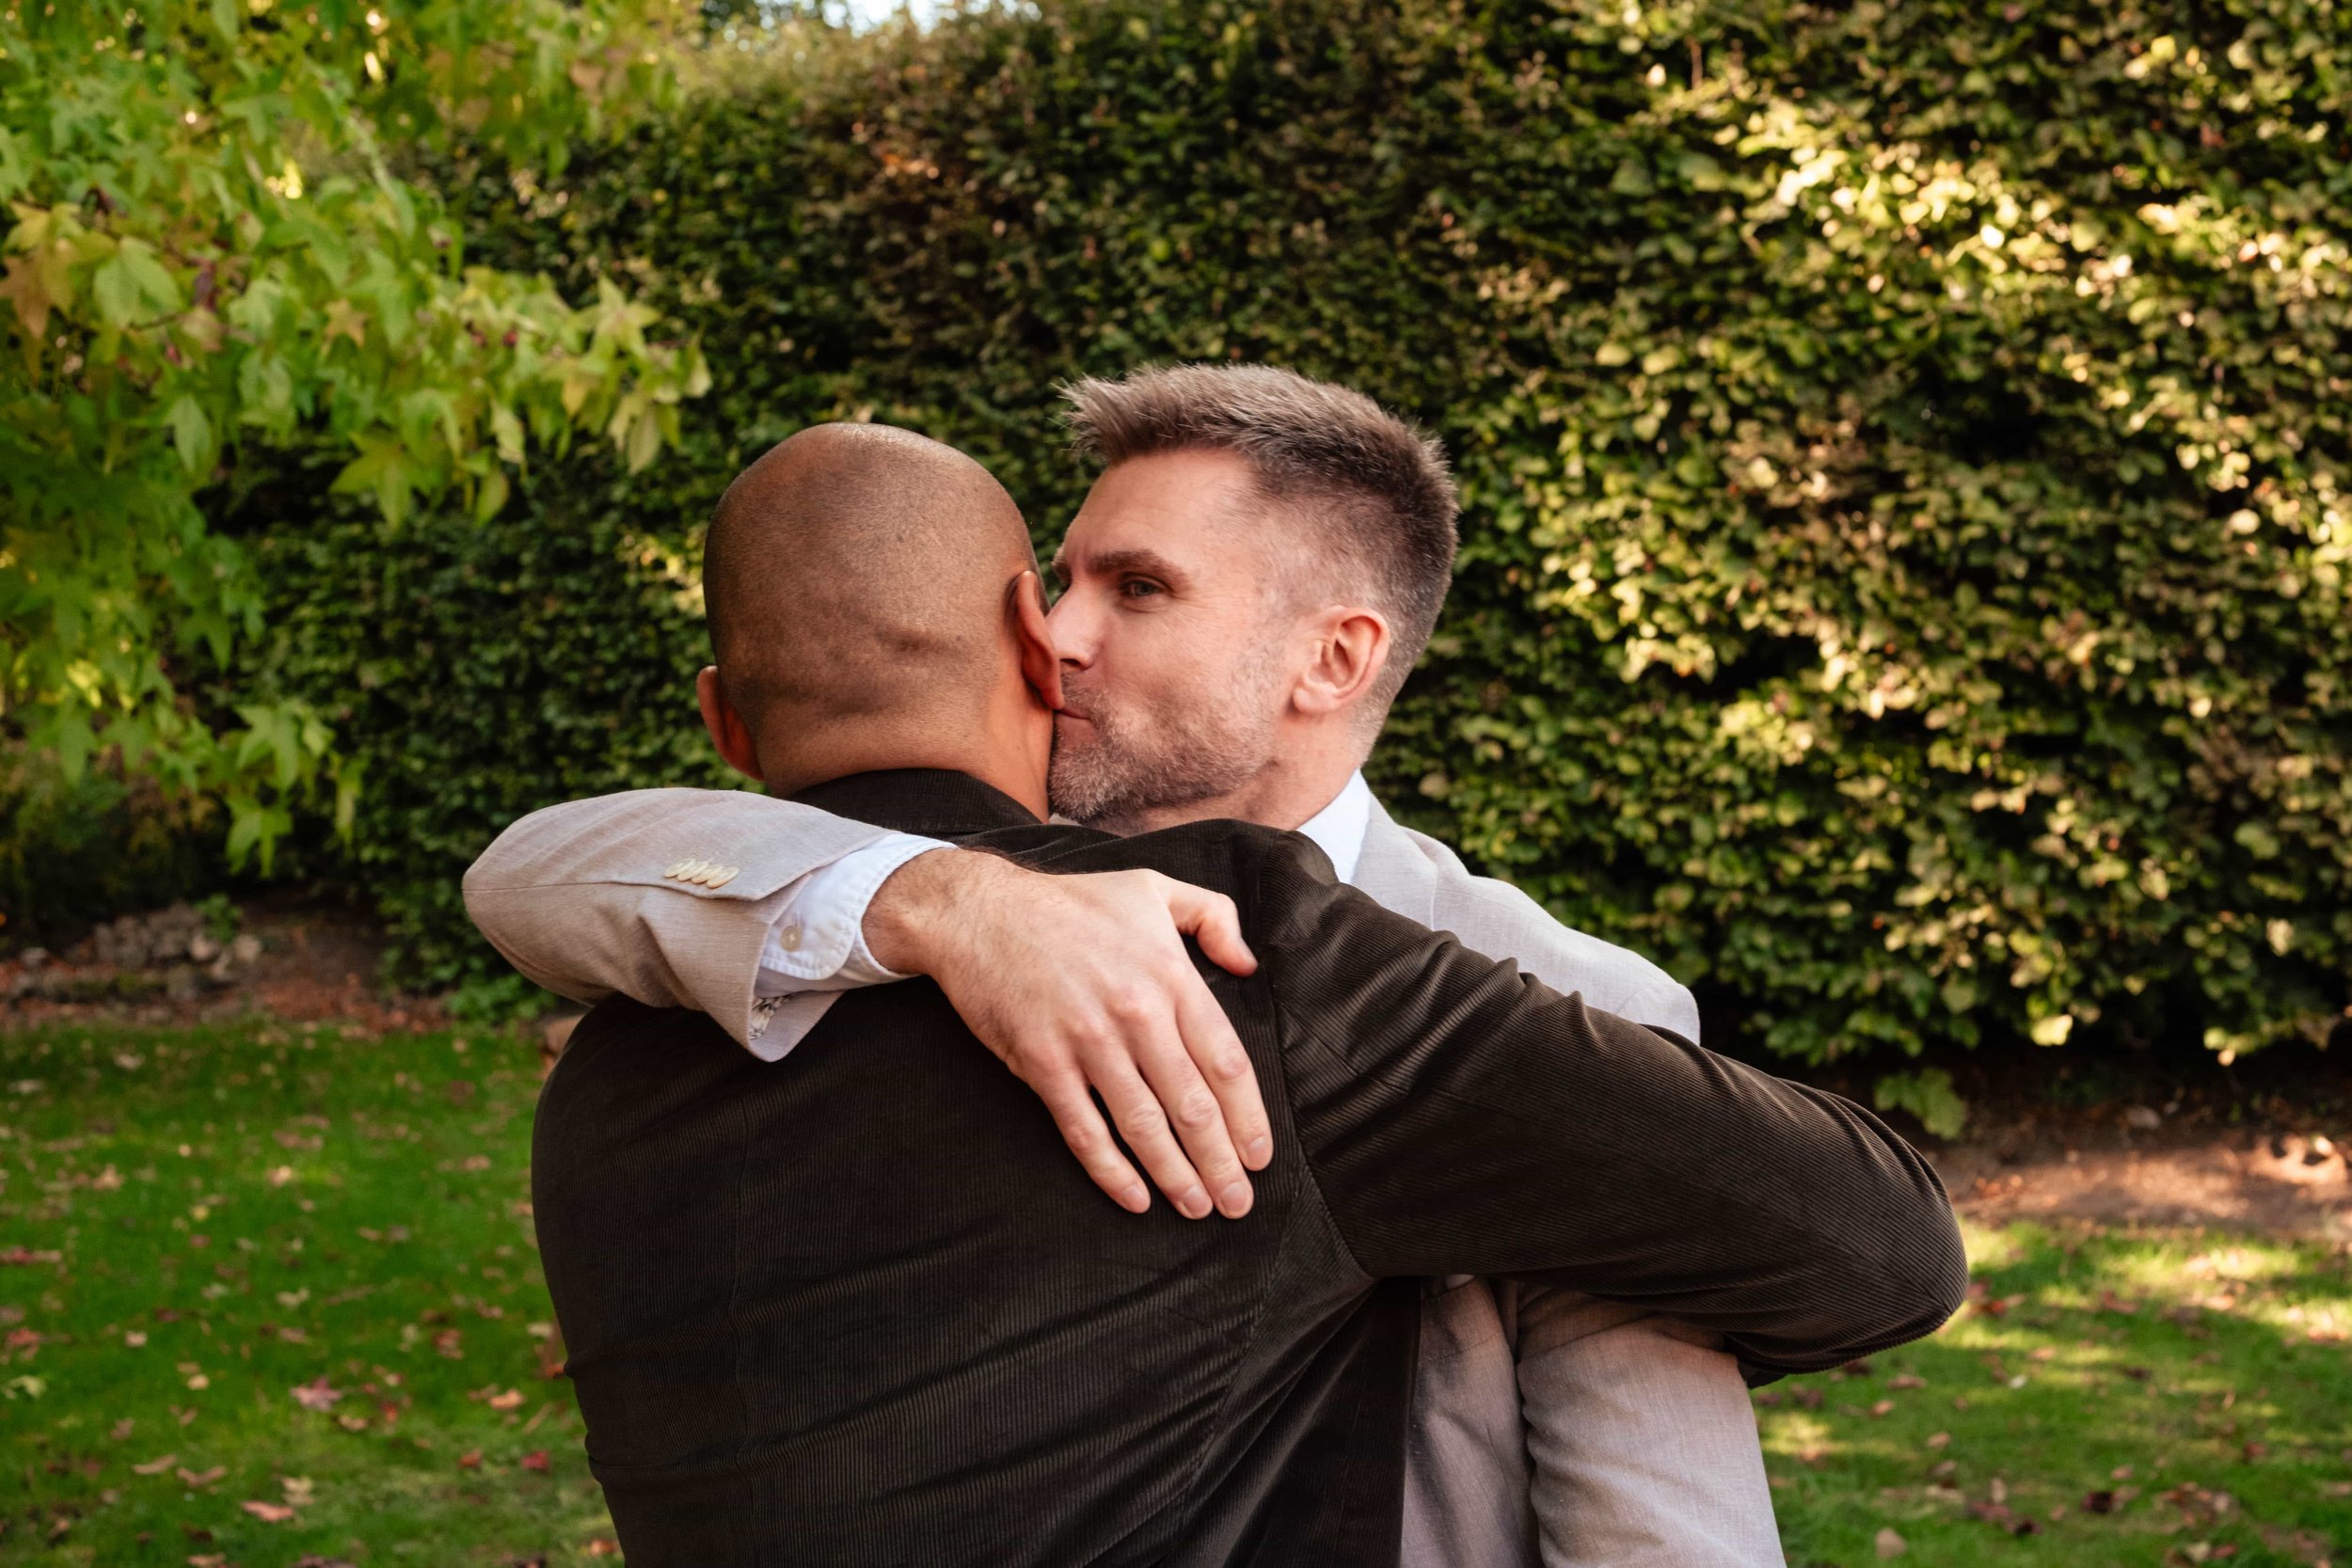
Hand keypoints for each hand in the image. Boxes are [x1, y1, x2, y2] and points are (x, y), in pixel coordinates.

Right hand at [863, 849, 1268, 1218]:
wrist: (980, 911)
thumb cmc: (1072, 903)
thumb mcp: (1153, 887)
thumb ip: (1213, 917)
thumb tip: (1248, 965)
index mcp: (1170, 975)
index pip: (1224, 1061)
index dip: (1248, 1117)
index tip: (1259, 1156)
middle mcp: (1136, 1012)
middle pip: (1192, 1105)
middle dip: (1220, 1162)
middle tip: (1237, 1203)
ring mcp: (1088, 1041)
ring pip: (1143, 1125)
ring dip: (1175, 1175)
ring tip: (1196, 1207)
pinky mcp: (1043, 1062)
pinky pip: (1084, 1129)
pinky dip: (1111, 1171)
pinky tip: (1134, 1197)